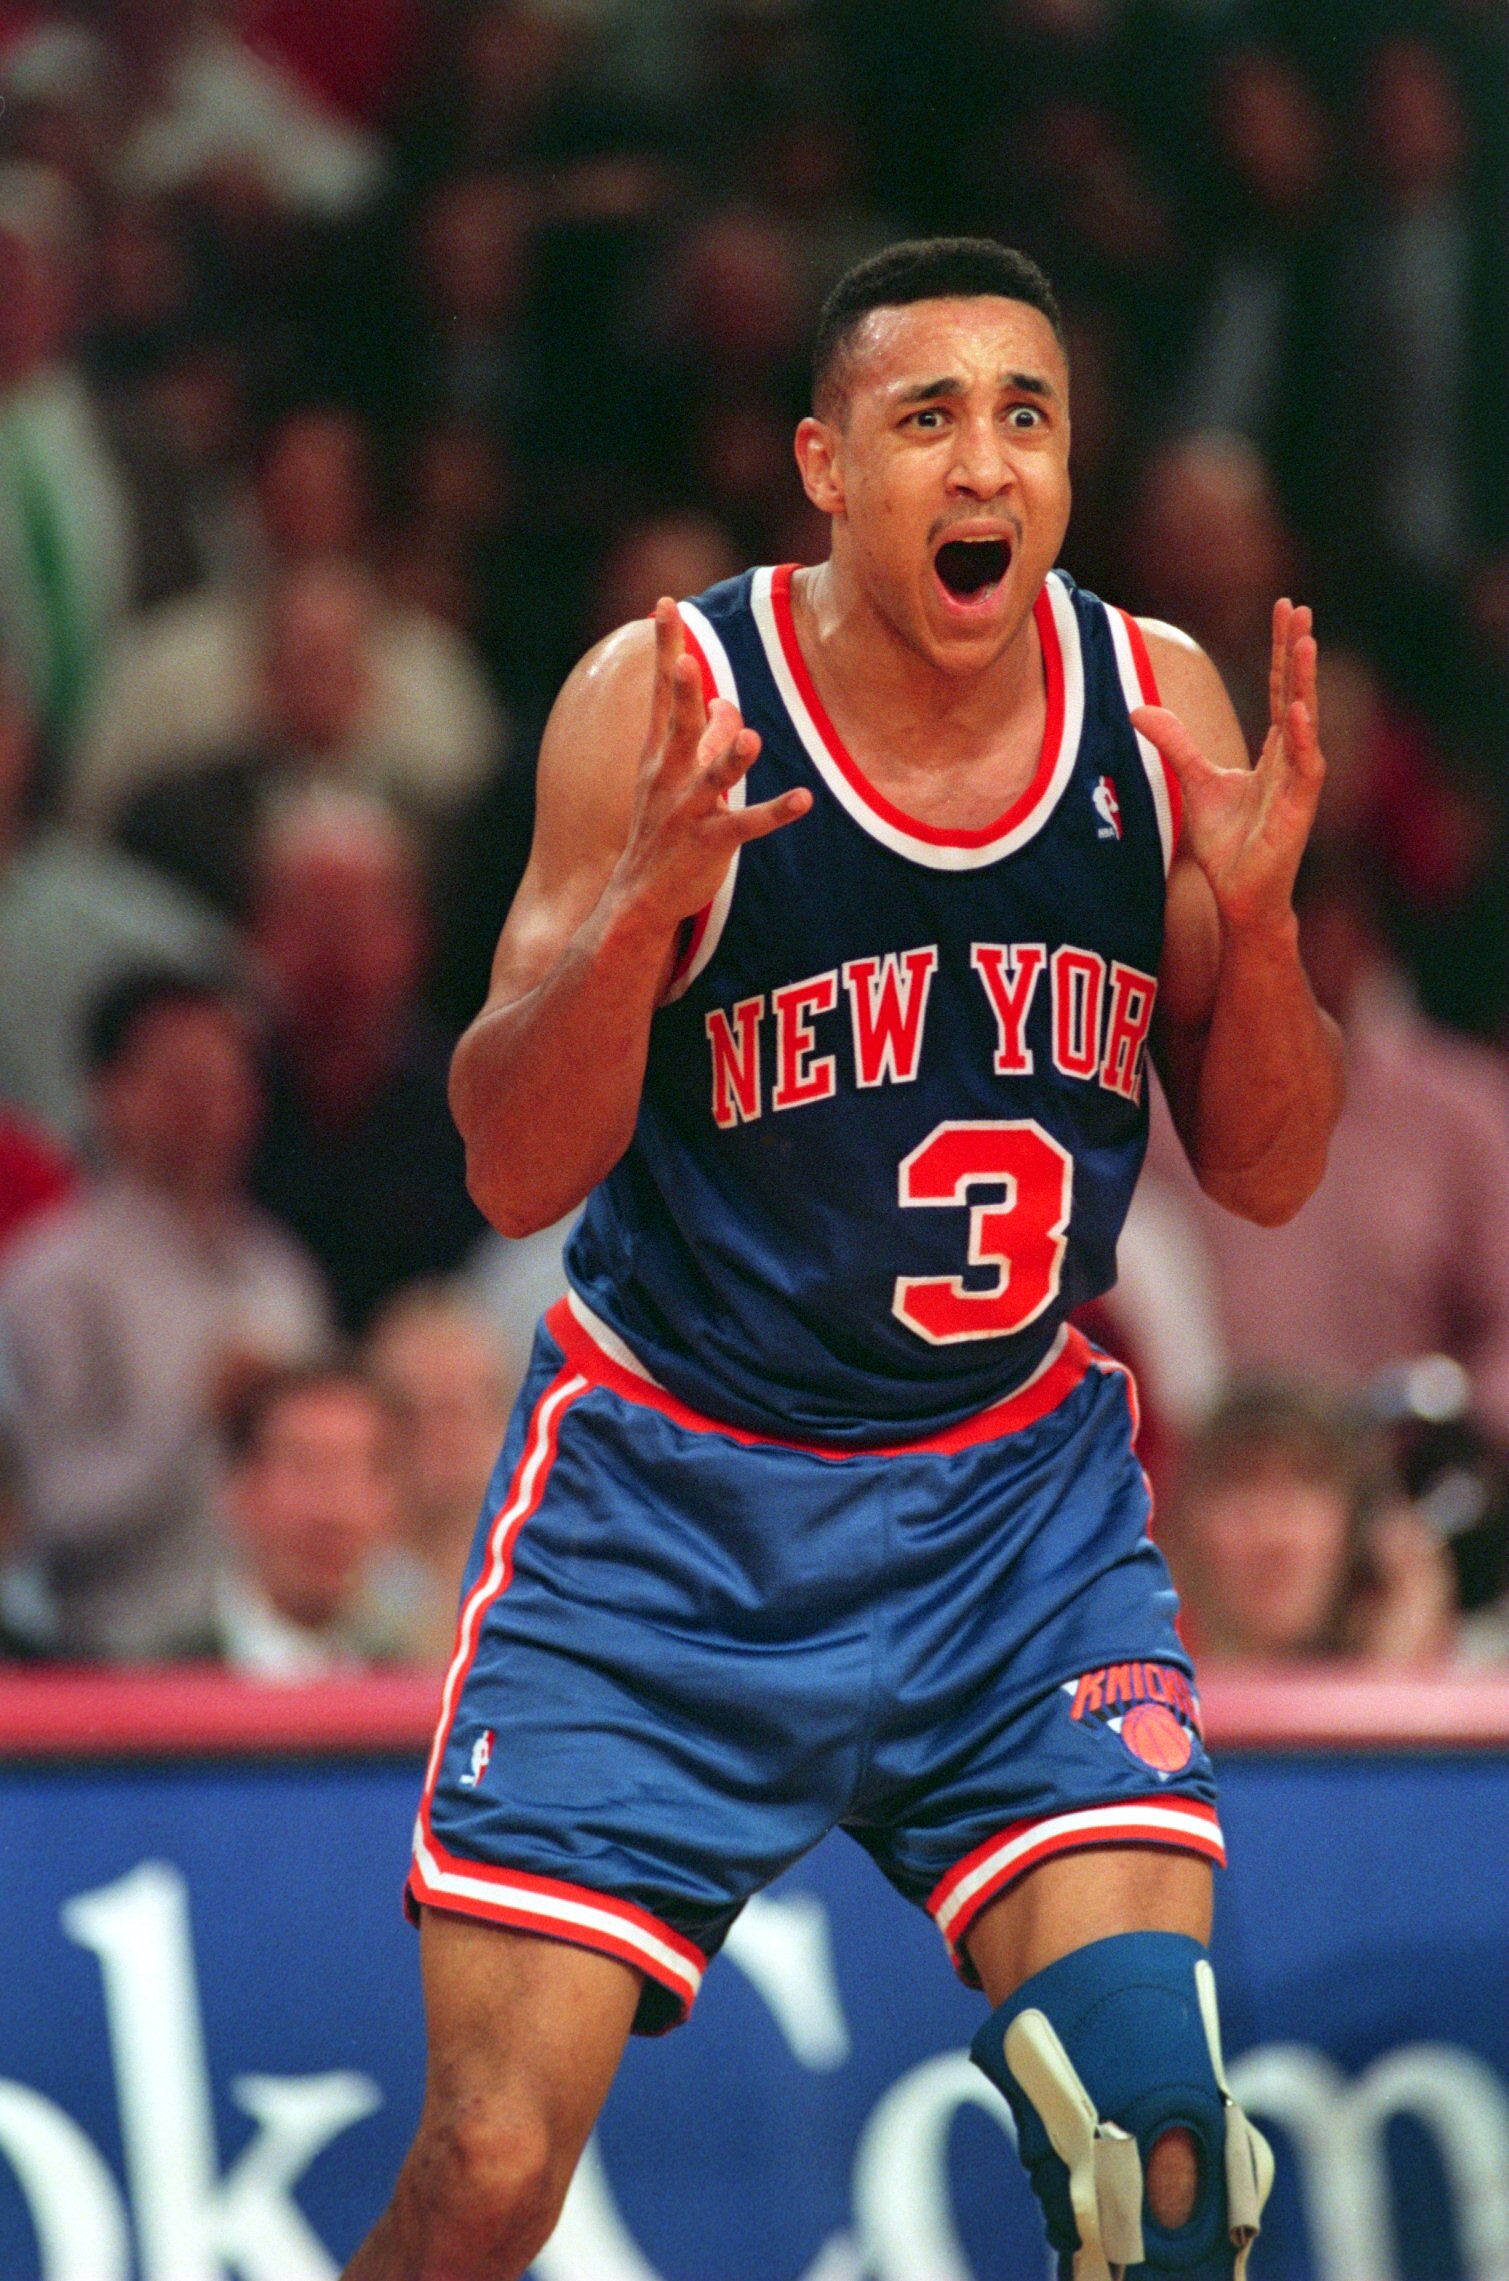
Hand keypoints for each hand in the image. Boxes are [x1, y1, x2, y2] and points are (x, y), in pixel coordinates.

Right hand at [611, 598, 810, 928]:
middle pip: (677, 726)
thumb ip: (704, 736)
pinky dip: (775, 811)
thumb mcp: (675, 777)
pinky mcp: (710, 843)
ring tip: (751, 739)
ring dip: (731, 759)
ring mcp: (688, 810)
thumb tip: (727, 703)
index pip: (661, 692)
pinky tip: (802, 799)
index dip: (665, 648)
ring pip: (712, 778)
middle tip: (683, 661)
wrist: (637, 897)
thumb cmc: (660, 828)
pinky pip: (746, 824)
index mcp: (659, 754)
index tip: (664, 605)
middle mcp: (669, 776)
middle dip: (680, 693)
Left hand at [1133, 600, 1323, 931]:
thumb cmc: (1228, 844)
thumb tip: (1138, 709)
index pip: (1278, 688)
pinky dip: (1301, 738)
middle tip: (1299, 607)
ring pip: (1305, 722)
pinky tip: (1298, 709)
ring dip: (1306, 683)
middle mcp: (1292, 759)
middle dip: (1297, 650)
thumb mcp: (1195, 782)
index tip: (1284, 608)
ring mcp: (1299, 783)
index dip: (1280, 650)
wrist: (1238, 897)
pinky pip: (1304, 767)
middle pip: (1295, 692)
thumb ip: (1175, 743)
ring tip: (1306, 642)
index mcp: (1274, 751)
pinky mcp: (1299, 810)